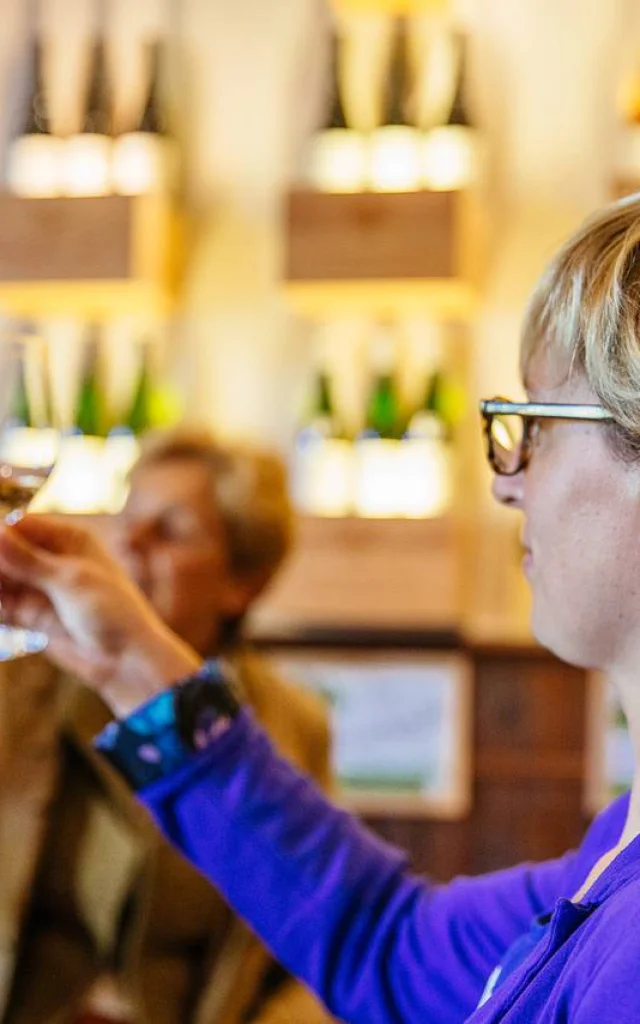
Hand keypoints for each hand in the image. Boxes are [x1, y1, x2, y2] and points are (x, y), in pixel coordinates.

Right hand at [0, 515, 201, 715]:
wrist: (127, 660)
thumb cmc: (113, 611)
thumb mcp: (70, 581)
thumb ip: (28, 561)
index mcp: (69, 539)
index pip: (21, 526)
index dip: (0, 536)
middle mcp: (52, 559)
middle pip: (7, 553)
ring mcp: (41, 588)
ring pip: (3, 580)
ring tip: (0, 597)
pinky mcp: (33, 615)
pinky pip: (4, 606)